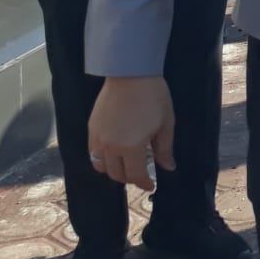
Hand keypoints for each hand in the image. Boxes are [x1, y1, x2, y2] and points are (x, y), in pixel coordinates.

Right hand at [89, 76, 174, 190]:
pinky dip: (102, 160)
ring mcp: (97, 138)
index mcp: (131, 147)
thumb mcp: (165, 123)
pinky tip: (114, 153)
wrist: (130, 73)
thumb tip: (168, 167)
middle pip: (117, 174)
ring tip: (127, 165)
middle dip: (131, 178)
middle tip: (142, 174)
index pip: (135, 175)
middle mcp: (110, 147)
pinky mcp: (91, 129)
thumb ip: (165, 148)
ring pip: (101, 167)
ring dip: (114, 171)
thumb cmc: (153, 96)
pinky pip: (93, 154)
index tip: (152, 185)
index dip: (145, 183)